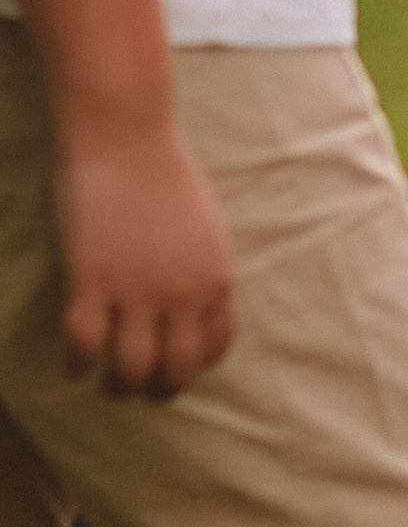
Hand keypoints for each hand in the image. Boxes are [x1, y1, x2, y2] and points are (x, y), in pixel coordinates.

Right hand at [55, 120, 234, 398]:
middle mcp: (181, 293)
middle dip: (159, 391)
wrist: (126, 134)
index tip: (174, 370)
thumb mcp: (206, 225)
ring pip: (130, 369)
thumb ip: (203, 268)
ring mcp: (136, 289)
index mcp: (215, 278)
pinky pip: (84, 343)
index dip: (193, 368)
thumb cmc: (165, 170)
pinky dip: (77, 363)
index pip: (214, 348)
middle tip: (140, 392)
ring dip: (118, 387)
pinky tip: (73, 366)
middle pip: (176, 370)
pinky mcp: (91, 280)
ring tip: (107, 386)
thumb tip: (194, 303)